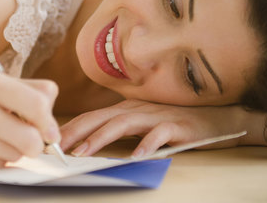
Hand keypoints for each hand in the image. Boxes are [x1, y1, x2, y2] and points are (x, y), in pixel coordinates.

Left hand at [60, 99, 253, 158]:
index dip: (70, 128)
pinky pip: (158, 134)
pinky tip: (135, 157)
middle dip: (75, 133)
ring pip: (122, 124)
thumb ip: (120, 131)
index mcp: (125, 109)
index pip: (92, 117)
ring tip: (83, 153)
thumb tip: (90, 146)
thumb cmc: (174, 123)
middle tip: (55, 149)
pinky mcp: (176, 125)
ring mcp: (155, 116)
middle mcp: (136, 109)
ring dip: (100, 138)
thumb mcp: (142, 125)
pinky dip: (146, 145)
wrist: (215, 118)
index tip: (50, 142)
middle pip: (100, 118)